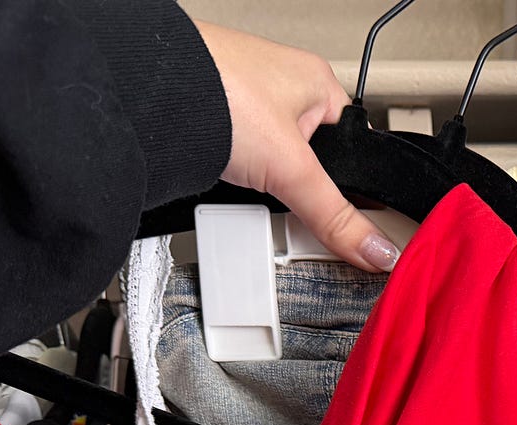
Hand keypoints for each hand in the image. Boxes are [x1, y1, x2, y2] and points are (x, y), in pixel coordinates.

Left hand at [193, 20, 399, 272]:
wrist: (140, 87)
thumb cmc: (214, 89)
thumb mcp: (291, 169)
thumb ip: (335, 216)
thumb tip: (376, 249)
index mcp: (317, 83)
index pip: (356, 148)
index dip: (353, 189)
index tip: (350, 222)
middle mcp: (282, 86)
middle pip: (313, 162)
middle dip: (303, 189)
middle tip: (294, 205)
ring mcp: (244, 102)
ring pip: (273, 163)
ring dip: (266, 185)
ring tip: (255, 190)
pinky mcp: (211, 118)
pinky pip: (239, 161)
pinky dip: (235, 179)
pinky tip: (227, 183)